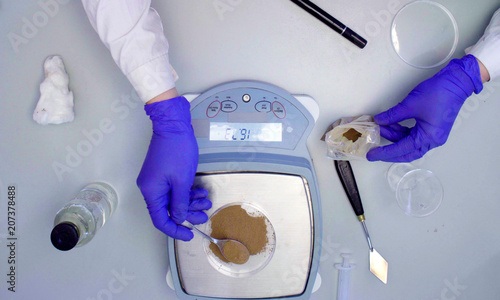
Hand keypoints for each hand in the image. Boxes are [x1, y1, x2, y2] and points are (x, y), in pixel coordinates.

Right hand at [137, 96, 204, 240]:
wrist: (173, 126)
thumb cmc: (176, 150)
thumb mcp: (182, 181)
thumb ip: (180, 203)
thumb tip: (179, 218)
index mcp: (151, 192)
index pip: (160, 220)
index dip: (175, 230)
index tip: (190, 235)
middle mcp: (151, 188)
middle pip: (168, 210)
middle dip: (188, 214)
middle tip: (204, 215)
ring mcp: (157, 181)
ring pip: (174, 200)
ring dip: (190, 202)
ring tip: (206, 201)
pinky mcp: (164, 174)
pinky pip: (175, 189)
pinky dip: (187, 192)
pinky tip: (200, 192)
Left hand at [367, 55, 482, 161]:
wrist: (456, 82)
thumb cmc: (439, 92)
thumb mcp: (410, 105)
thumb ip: (392, 116)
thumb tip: (380, 121)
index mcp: (429, 137)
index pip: (402, 149)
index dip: (385, 152)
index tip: (373, 154)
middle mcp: (433, 140)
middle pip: (407, 151)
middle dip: (389, 151)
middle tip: (374, 150)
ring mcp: (433, 134)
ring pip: (409, 142)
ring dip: (394, 136)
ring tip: (381, 127)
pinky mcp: (432, 128)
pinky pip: (413, 134)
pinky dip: (401, 131)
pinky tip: (391, 124)